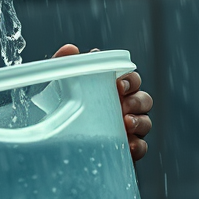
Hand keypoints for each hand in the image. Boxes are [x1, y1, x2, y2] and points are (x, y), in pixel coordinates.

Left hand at [52, 44, 152, 161]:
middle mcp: (123, 108)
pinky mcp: (123, 149)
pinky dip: (139, 146)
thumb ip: (64, 64)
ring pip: (146, 122)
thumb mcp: (57, 84)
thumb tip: (71, 49)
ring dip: (140, 122)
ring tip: (126, 123)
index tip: (118, 85)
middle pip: (144, 100)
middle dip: (137, 101)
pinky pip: (142, 148)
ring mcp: (125, 129)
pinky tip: (130, 145)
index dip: (130, 80)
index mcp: (112, 89)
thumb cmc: (57, 106)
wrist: (52, 140)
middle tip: (123, 105)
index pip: (132, 80)